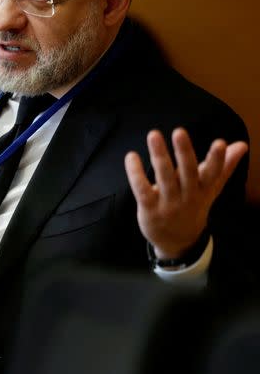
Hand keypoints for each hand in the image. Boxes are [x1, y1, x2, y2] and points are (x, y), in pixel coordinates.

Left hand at [124, 128, 247, 258]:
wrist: (178, 242)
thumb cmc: (193, 206)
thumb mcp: (210, 189)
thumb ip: (224, 166)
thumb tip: (242, 144)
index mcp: (204, 190)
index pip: (213, 173)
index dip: (217, 159)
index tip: (221, 143)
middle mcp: (188, 196)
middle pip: (188, 173)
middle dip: (184, 152)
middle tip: (179, 131)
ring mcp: (168, 204)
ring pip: (164, 178)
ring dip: (159, 156)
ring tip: (154, 135)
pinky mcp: (149, 209)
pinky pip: (142, 189)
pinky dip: (135, 173)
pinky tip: (131, 156)